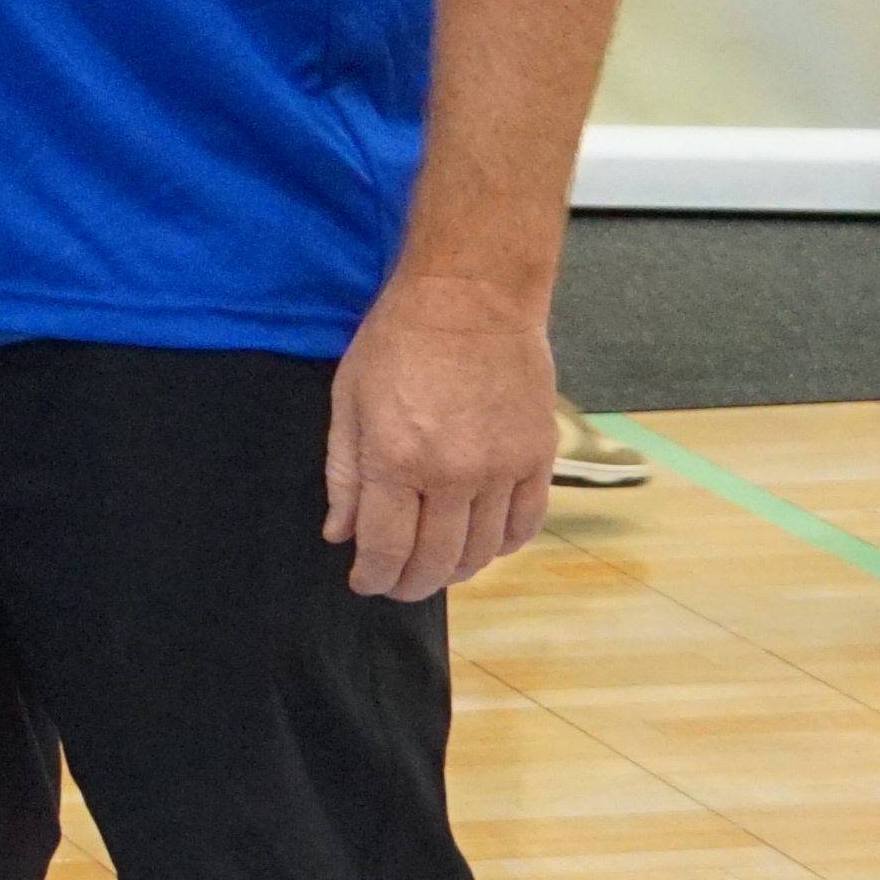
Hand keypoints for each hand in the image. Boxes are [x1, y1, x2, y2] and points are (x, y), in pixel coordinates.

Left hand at [323, 268, 556, 598]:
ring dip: (456, 570)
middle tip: (396, 584)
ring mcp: (503, 468)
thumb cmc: (399, 340)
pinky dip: (504, 545)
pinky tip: (483, 544)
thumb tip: (341, 533)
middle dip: (411, 583)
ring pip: (484, 550)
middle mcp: (454, 474)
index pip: (387, 547)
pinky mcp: (538, 456)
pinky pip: (526, 523)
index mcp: (397, 459)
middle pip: (436, 559)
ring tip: (435, 567)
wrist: (472, 296)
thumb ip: (345, 474)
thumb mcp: (348, 400)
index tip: (365, 582)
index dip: (374, 576)